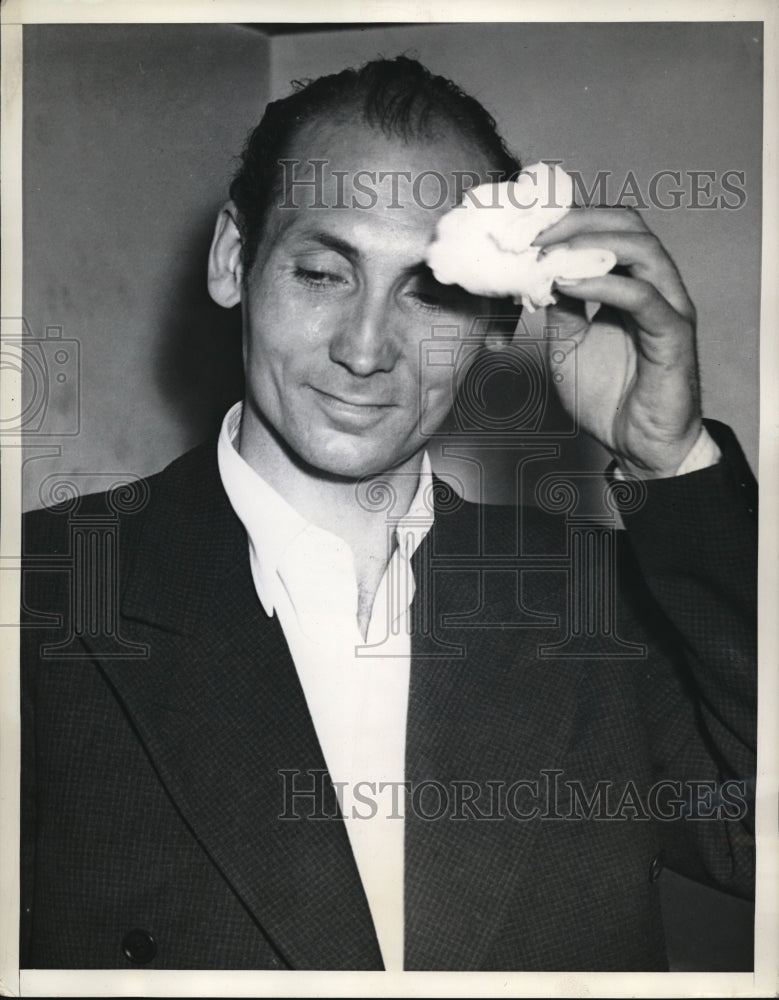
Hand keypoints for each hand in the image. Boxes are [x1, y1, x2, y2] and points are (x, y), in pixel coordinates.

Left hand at [533, 207, 701, 478]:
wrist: (638, 446)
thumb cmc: (611, 397)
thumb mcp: (569, 344)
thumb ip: (559, 308)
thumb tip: (536, 275)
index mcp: (633, 283)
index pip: (608, 228)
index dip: (569, 220)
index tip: (525, 227)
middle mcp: (656, 286)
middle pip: (628, 224)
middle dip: (578, 220)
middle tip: (533, 232)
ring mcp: (669, 307)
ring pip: (642, 249)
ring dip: (591, 243)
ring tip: (548, 254)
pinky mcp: (674, 334)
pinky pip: (643, 296)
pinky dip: (604, 283)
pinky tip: (568, 283)